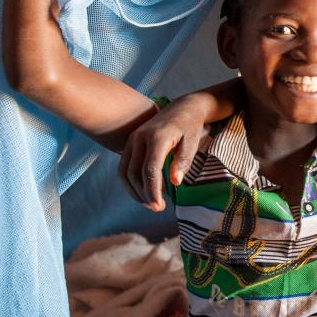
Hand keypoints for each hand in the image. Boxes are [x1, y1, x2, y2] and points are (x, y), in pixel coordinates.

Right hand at [117, 95, 212, 211]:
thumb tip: (175, 183)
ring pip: (125, 172)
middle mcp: (140, 137)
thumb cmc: (190, 127)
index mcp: (157, 137)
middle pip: (135, 173)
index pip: (150, 169)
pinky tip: (143, 192)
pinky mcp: (129, 143)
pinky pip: (124, 167)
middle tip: (157, 208)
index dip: (153, 190)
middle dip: (144, 194)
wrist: (182, 108)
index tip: (159, 206)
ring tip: (150, 203)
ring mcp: (132, 139)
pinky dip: (130, 183)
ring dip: (135, 191)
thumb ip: (183, 161)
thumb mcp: (193, 142)